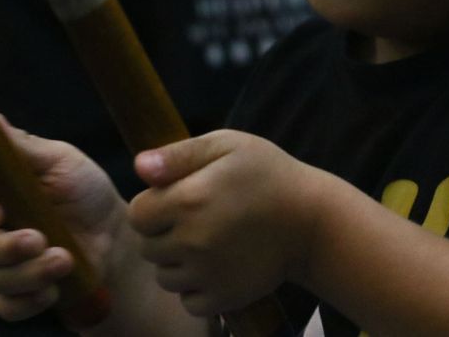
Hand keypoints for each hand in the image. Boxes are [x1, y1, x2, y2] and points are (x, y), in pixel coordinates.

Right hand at [0, 119, 127, 322]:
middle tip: (38, 240)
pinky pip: (7, 306)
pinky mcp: (16, 292)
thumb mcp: (61, 161)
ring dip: (28, 272)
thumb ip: (23, 148)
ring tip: (64, 260)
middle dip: (3, 246)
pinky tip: (55, 287)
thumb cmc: (85, 189)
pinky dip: (30, 300)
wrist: (115, 234)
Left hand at [127, 130, 324, 316]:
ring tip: (206, 243)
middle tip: (194, 221)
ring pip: (165, 277)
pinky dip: (196, 289)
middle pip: (148, 247)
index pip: (137, 214)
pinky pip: (188, 302)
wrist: (311, 220)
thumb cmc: (267, 174)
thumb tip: (138, 167)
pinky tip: (215, 267)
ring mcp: (208, 273)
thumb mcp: (227, 146)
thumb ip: (178, 155)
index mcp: (188, 199)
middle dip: (163, 234)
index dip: (152, 206)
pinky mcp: (224, 297)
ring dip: (177, 263)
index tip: (174, 200)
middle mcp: (193, 240)